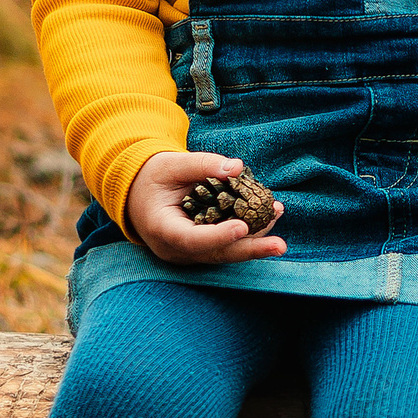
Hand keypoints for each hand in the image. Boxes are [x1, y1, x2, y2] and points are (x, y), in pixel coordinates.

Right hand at [123, 152, 286, 265]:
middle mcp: (176, 249)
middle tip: (279, 245)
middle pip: (217, 254)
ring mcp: (189, 253)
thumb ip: (202, 164)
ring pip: (226, 251)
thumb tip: (237, 167)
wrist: (139, 193)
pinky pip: (227, 244)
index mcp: (162, 229)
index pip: (191, 239)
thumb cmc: (152, 177)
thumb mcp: (171, 164)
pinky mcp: (202, 248)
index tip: (243, 226)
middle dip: (250, 249)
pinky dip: (249, 231)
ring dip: (256, 237)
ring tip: (277, 213)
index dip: (218, 236)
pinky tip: (270, 214)